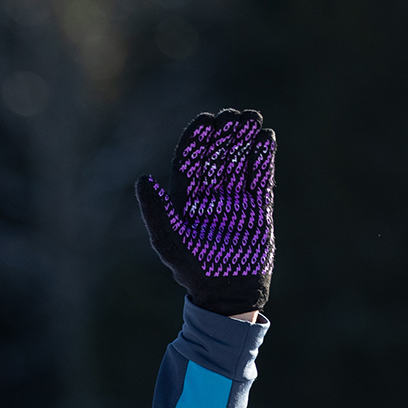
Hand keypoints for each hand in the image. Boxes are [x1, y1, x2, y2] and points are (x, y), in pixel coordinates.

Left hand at [136, 109, 274, 315]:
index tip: (206, 120)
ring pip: (239, 161)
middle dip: (224, 134)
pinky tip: (265, 138)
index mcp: (185, 200)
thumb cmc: (193, 269)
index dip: (196, 140)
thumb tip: (142, 179)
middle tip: (232, 114)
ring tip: (251, 118)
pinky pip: (261, 176)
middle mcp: (210, 196)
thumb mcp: (169, 240)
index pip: (190, 162)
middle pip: (216, 156)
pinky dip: (263, 157)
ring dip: (245, 139)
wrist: (227, 292)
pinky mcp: (258, 207)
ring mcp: (235, 200)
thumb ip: (156, 210)